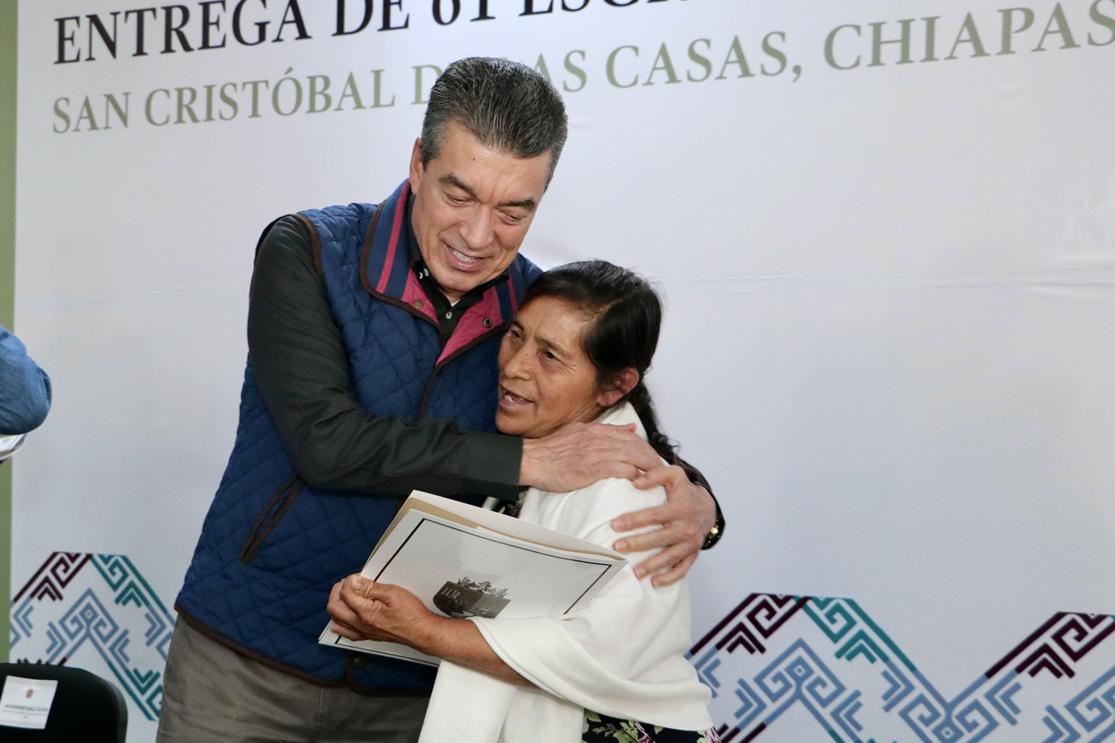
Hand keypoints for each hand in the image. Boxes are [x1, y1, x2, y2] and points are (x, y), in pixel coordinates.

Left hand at [326, 575, 440, 652]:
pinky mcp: (367, 636)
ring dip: (337, 605)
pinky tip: (347, 614)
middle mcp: (360, 625)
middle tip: (348, 583)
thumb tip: (354, 582)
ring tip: (347, 595)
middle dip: (338, 591)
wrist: (421, 631)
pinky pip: (345, 631)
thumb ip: (371, 587)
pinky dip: (341, 621)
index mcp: (365, 613)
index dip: (349, 581)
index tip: (359, 577)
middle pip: (334, 608)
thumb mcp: (393, 592)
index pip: (345, 594)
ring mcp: (363, 632)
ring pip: (336, 621)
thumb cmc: (411, 614)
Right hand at [520, 421, 661, 491]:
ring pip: (632, 456)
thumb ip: (607, 430)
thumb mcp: (581, 431)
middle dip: (652, 458)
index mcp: (597, 430)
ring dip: (647, 467)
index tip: (654, 459)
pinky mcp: (591, 468)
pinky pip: (620, 469)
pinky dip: (633, 474)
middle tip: (662, 470)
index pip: (632, 436)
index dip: (646, 448)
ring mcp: (595, 453)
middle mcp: (599, 439)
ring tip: (656, 478)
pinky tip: (639, 481)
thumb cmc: (552, 450)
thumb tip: (631, 427)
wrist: (531, 460)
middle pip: (636, 446)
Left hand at [611, 465, 716, 586]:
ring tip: (634, 572)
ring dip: (652, 566)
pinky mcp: (693, 554)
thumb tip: (635, 482)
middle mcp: (687, 527)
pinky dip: (670, 577)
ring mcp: (691, 543)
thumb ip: (655, 474)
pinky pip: (683, 569)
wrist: (707, 508)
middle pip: (660, 538)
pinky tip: (654, 583)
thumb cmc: (684, 491)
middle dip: (638, 544)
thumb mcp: (674, 475)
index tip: (615, 525)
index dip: (634, 520)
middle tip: (617, 547)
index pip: (654, 515)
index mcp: (681, 508)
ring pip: (670, 557)